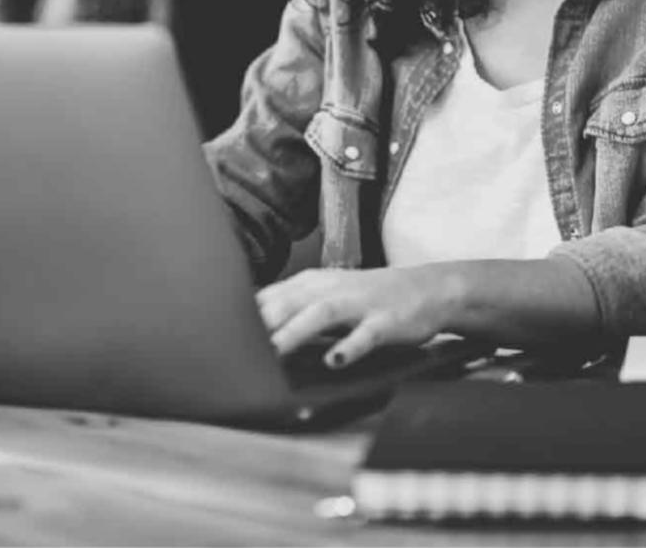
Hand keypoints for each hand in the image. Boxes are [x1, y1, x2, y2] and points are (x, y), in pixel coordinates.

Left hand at [255, 266, 460, 367]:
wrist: (428, 288)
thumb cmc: (367, 297)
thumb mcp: (325, 296)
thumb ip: (290, 308)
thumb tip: (248, 328)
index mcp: (311, 284)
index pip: (268, 297)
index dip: (242, 317)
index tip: (217, 337)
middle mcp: (331, 289)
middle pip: (288, 302)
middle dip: (262, 323)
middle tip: (236, 349)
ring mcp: (359, 303)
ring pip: (321, 314)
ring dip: (296, 332)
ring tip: (275, 351)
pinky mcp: (386, 321)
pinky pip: (367, 334)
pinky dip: (351, 346)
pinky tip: (336, 361)